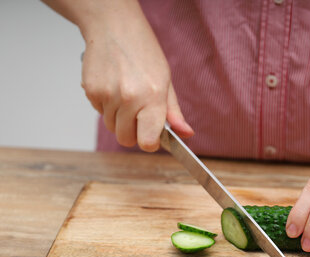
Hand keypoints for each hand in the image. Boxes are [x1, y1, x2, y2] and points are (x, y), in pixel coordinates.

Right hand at [54, 0, 193, 150]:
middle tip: (138, 113)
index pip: (146, 141)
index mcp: (152, 98)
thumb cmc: (143, 52)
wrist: (114, 27)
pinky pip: (99, 112)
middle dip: (133, 132)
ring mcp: (107, 95)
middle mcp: (128, 98)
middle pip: (126, 138)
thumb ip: (173, 112)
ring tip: (126, 95)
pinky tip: (113, 86)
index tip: (151, 137)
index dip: (149, 143)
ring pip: (111, 127)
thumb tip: (186, 133)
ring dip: (118, 118)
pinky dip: (106, 106)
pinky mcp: (90, 91)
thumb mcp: (166, 81)